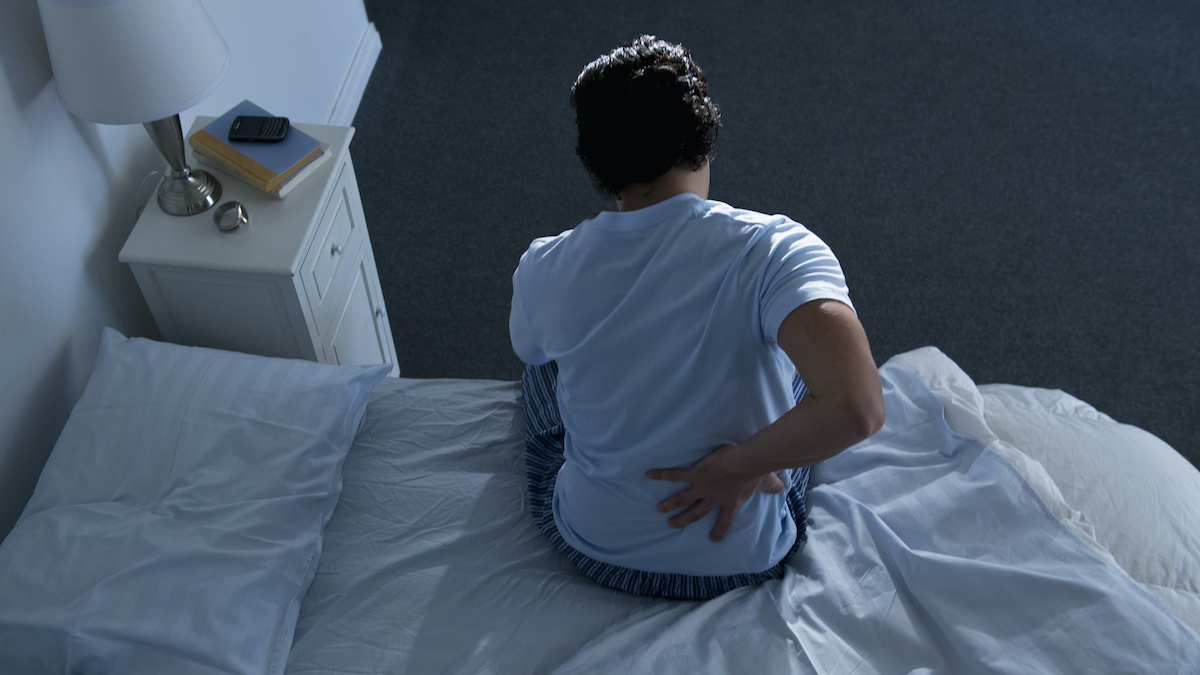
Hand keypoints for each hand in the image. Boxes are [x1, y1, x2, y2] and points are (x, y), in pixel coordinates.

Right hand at [645, 444, 785, 542]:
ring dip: (671, 504)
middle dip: (683, 519)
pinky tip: (649, 474)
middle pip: (696, 513)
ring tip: (660, 509)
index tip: (713, 539)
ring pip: (683, 499)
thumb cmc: (757, 471)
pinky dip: (661, 475)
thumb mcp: (767, 481)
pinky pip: (676, 476)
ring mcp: (702, 487)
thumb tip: (781, 487)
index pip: (726, 520)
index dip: (720, 530)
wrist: (747, 463)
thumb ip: (773, 487)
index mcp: (731, 501)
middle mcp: (714, 497)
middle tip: (672, 524)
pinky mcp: (695, 474)